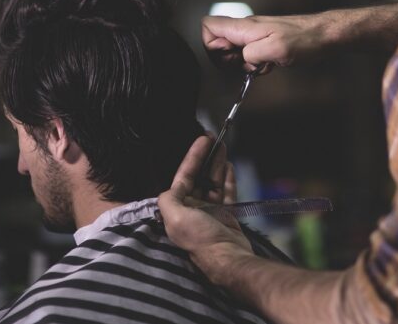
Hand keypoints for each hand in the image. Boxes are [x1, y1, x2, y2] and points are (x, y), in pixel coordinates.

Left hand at [159, 136, 253, 276]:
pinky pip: (226, 193)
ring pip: (213, 183)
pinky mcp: (227, 216)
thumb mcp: (176, 217)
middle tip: (214, 139)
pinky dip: (228, 179)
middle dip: (205, 159)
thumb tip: (168, 190)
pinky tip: (229, 166)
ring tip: (223, 147)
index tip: (203, 140)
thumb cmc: (200, 238)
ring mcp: (211, 213)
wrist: (229, 259)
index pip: (184, 178)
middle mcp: (193, 211)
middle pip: (199, 178)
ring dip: (217, 165)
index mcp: (178, 210)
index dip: (193, 158)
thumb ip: (168, 199)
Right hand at [202, 14, 330, 73]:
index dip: (211, 46)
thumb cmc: (305, 39)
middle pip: (218, 42)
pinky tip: (270, 65)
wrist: (325, 35)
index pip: (208, 26)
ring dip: (243, 64)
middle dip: (228, 60)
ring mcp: (255, 35)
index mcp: (245, 27)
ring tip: (262, 64)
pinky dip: (256, 64)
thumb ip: (252, 53)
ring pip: (234, 51)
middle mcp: (246, 29)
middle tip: (247, 64)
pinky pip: (249, 55)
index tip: (228, 58)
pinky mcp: (264, 42)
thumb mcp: (277, 49)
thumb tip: (242, 58)